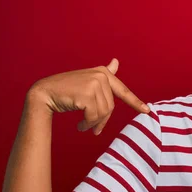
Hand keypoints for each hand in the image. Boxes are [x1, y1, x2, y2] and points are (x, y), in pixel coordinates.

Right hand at [28, 58, 149, 134]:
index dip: (135, 102)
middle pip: (111, 106)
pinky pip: (94, 116)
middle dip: (103, 121)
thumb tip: (116, 62)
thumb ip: (104, 75)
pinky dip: (88, 124)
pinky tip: (80, 126)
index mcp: (103, 72)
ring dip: (94, 124)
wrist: (45, 93)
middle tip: (95, 130)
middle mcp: (100, 75)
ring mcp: (94, 83)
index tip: (147, 111)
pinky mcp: (87, 93)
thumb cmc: (67, 90)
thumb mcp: (88, 81)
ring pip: (103, 112)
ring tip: (85, 127)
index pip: (122, 90)